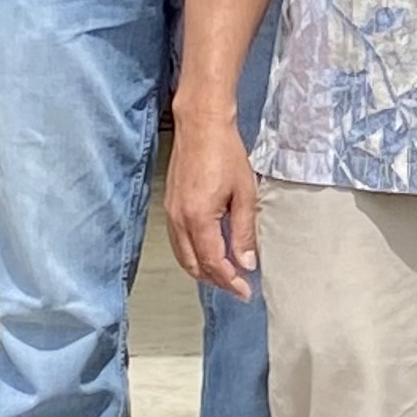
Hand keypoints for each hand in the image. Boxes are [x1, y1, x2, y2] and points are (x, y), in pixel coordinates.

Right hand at [166, 106, 262, 301]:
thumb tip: (246, 262)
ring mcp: (171, 214)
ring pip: (183, 256)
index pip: (213, 263)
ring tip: (225, 276)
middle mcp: (179, 220)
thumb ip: (244, 231)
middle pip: (194, 265)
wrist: (201, 126)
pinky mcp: (170, 206)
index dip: (230, 281)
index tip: (246, 290)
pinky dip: (192, 255)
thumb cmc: (225, 153)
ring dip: (203, 270)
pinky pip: (178, 242)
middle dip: (216, 281)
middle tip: (238, 287)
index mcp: (198, 219)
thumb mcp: (244, 194)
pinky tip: (208, 254)